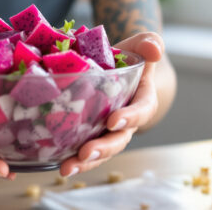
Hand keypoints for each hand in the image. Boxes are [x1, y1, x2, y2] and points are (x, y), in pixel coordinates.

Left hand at [59, 32, 163, 176]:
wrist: (113, 66)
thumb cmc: (128, 56)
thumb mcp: (139, 45)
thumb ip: (149, 43)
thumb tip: (154, 48)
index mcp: (141, 100)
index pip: (141, 111)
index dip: (130, 118)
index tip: (113, 120)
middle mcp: (126, 121)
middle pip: (119, 139)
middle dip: (103, 148)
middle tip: (86, 152)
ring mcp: (106, 131)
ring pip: (101, 152)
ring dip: (85, 162)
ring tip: (67, 169)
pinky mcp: (89, 134)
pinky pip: (83, 150)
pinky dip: (71, 159)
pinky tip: (56, 165)